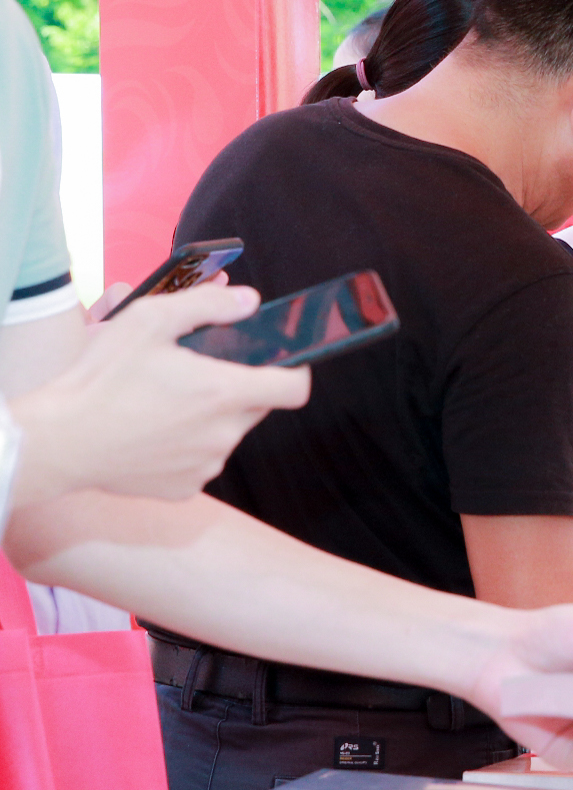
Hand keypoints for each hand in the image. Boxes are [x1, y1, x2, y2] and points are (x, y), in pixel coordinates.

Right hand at [12, 286, 310, 507]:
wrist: (60, 441)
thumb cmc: (101, 379)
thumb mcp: (148, 321)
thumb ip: (206, 304)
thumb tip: (250, 301)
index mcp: (225, 393)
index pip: (295, 388)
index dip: (294, 371)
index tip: (281, 362)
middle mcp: (224, 434)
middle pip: (257, 406)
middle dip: (238, 388)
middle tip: (197, 374)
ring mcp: (207, 465)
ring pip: (227, 434)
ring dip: (210, 418)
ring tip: (166, 403)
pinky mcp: (185, 488)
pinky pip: (201, 461)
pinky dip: (186, 447)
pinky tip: (152, 433)